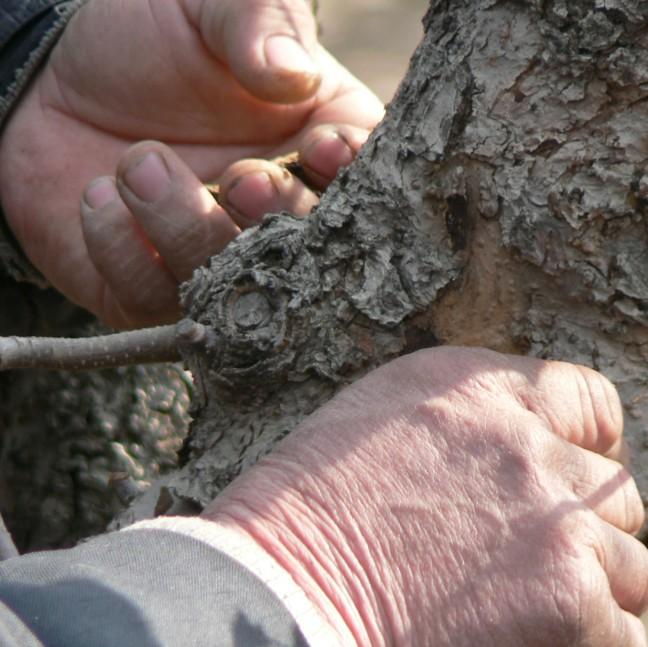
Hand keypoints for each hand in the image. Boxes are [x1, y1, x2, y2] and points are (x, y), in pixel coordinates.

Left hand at [0, 0, 382, 327]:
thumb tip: (292, 75)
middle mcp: (272, 219)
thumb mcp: (209, 5)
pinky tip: (99, 196)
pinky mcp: (148, 291)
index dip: (348, 179)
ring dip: (189, 230)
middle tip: (241, 178)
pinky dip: (123, 253)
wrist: (57, 78)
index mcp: (312, 152)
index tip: (321, 146)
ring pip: (227, 286)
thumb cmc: (154, 40)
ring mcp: (214, 261)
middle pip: (303, 252)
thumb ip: (258, 20)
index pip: (358, 184)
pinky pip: (151, 301)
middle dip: (278, 219)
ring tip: (138, 162)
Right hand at [204, 348, 647, 645]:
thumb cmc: (312, 507)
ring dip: (592, 587)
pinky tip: (529, 636)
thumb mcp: (385, 420)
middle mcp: (524, 441)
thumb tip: (528, 450)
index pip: (588, 399)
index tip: (573, 474)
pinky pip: (626, 629)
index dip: (589, 441)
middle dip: (583, 524)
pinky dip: (592, 637)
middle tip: (527, 558)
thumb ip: (470, 423)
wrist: (280, 585)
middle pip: (612, 489)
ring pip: (630, 564)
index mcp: (476, 387)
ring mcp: (553, 520)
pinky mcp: (569, 602)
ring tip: (518, 606)